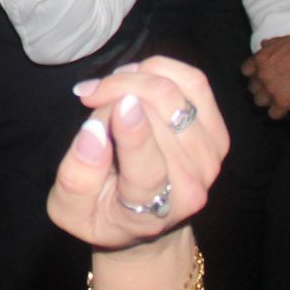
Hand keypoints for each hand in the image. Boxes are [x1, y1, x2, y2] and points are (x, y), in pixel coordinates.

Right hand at [48, 56, 226, 249]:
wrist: (149, 220)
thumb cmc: (104, 211)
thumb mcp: (72, 210)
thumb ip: (76, 178)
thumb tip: (93, 133)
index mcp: (152, 209)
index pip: (149, 168)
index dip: (135, 133)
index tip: (118, 105)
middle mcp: (190, 183)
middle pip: (156, 116)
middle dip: (114, 94)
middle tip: (90, 97)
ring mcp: (209, 157)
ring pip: (174, 93)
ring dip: (135, 77)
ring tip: (109, 87)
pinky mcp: (217, 132)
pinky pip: (193, 82)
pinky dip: (161, 69)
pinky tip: (137, 76)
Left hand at [243, 32, 289, 117]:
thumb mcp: (286, 40)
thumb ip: (272, 44)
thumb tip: (263, 44)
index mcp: (260, 59)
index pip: (246, 70)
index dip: (253, 74)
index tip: (260, 76)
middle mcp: (262, 75)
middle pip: (252, 87)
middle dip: (260, 88)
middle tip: (271, 89)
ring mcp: (271, 90)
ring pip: (259, 102)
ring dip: (267, 101)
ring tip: (276, 100)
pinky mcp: (282, 103)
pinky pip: (273, 114)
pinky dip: (278, 113)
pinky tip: (285, 109)